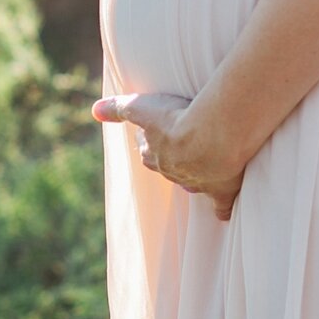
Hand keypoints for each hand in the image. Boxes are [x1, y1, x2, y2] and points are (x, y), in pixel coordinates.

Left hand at [92, 90, 246, 220]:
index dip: (154, 142)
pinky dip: (222, 209)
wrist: (210, 136)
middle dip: (176, 158)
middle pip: (171, 167)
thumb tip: (94, 110)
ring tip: (209, 161)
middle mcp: (173, 173)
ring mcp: (198, 184)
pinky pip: (220, 206)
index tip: (163, 132)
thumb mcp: (142, 108)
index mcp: (154, 156)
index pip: (149, 151)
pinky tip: (223, 210)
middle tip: (187, 144)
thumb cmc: (176, 119)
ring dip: (199, 173)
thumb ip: (119, 109)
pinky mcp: (221, 191)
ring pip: (194, 183)